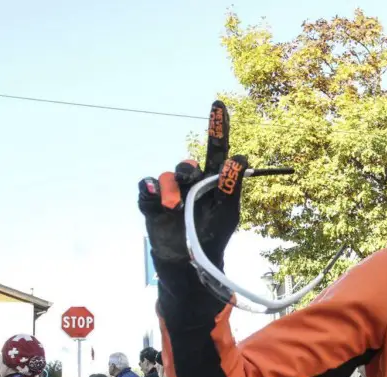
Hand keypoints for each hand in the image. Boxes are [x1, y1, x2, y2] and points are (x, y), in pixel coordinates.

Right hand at [137, 100, 246, 269]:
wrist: (190, 262)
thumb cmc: (213, 234)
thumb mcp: (227, 213)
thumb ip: (232, 188)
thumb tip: (239, 158)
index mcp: (214, 181)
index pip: (217, 150)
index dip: (217, 128)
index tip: (218, 105)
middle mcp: (192, 182)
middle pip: (186, 163)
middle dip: (187, 169)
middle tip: (190, 179)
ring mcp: (171, 192)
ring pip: (167, 176)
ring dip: (171, 189)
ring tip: (175, 208)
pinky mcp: (152, 203)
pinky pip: (147, 187)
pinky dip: (149, 189)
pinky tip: (153, 193)